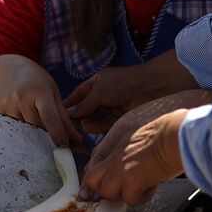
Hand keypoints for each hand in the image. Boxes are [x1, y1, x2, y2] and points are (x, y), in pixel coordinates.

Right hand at [0, 55, 84, 147]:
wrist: (6, 70)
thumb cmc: (35, 82)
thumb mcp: (53, 93)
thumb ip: (63, 117)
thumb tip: (76, 139)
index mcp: (39, 90)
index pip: (50, 117)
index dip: (57, 134)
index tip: (64, 149)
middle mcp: (21, 97)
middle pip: (36, 128)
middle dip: (44, 136)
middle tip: (50, 139)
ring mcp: (6, 104)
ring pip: (22, 132)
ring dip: (29, 136)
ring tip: (32, 129)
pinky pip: (9, 130)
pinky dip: (16, 133)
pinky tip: (18, 126)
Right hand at [64, 50, 196, 133]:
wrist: (151, 88)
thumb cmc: (123, 82)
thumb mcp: (99, 89)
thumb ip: (86, 103)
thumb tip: (73, 113)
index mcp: (99, 82)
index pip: (81, 92)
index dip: (71, 101)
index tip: (60, 110)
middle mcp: (106, 94)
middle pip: (88, 107)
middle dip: (79, 115)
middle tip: (68, 125)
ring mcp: (114, 107)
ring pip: (97, 117)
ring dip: (88, 122)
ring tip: (78, 128)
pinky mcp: (122, 118)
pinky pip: (107, 124)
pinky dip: (98, 127)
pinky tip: (88, 129)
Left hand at [80, 109, 188, 205]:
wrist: (175, 135)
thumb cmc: (165, 132)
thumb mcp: (138, 134)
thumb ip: (127, 148)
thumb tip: (128, 165)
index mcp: (114, 143)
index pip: (94, 161)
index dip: (92, 177)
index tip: (91, 188)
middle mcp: (113, 157)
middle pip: (92, 181)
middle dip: (102, 189)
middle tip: (117, 191)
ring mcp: (120, 171)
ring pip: (107, 194)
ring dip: (122, 195)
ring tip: (138, 188)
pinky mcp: (132, 182)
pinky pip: (129, 200)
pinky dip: (141, 198)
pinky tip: (151, 188)